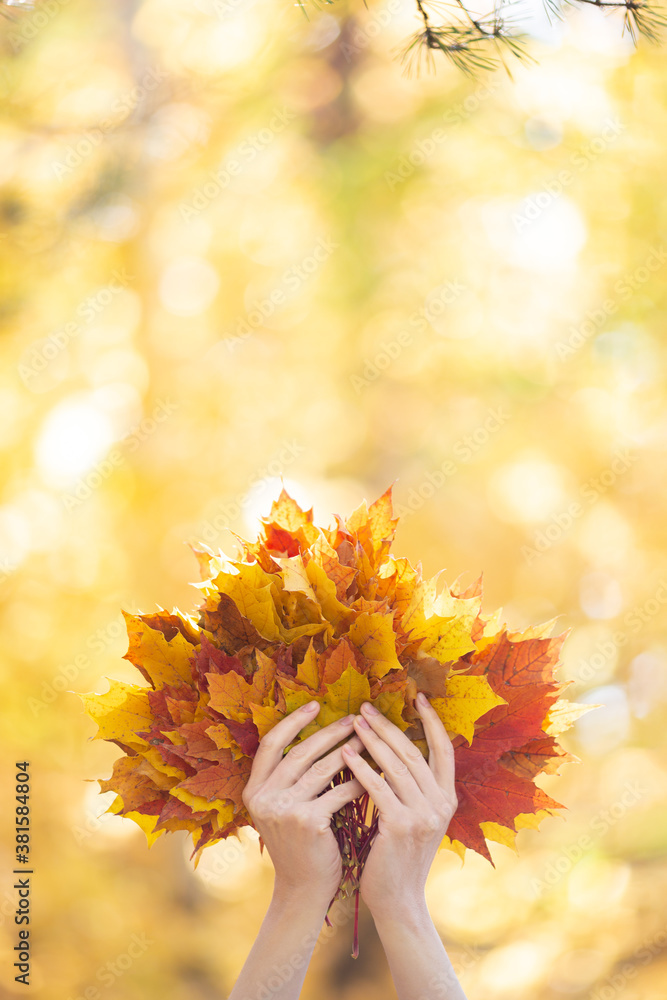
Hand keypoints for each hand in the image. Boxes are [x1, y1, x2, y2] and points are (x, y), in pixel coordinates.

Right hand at [241, 701, 365, 906]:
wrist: (303, 889)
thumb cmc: (300, 844)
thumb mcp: (282, 809)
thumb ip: (289, 778)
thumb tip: (317, 735)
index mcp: (254, 790)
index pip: (271, 744)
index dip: (293, 722)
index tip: (316, 704)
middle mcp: (263, 798)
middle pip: (300, 752)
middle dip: (330, 732)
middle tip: (354, 719)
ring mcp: (284, 810)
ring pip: (323, 769)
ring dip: (349, 751)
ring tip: (368, 739)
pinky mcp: (308, 822)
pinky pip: (339, 792)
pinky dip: (359, 780)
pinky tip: (375, 772)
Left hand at [341, 692, 457, 916]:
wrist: (398, 900)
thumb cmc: (398, 855)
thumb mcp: (416, 818)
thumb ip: (413, 788)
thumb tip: (395, 749)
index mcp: (447, 798)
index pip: (444, 749)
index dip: (432, 721)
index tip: (418, 696)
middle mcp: (441, 803)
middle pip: (414, 752)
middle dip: (388, 725)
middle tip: (365, 707)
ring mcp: (423, 815)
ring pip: (396, 765)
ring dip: (373, 740)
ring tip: (354, 722)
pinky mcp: (401, 826)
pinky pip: (378, 787)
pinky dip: (361, 767)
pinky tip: (346, 753)